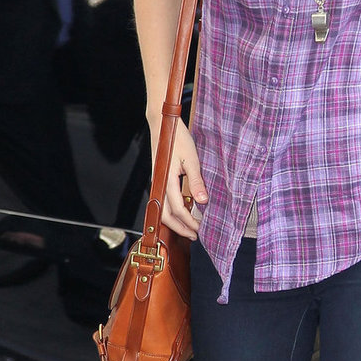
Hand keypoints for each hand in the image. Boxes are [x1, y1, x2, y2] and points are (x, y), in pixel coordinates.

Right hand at [152, 119, 206, 239]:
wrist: (161, 124)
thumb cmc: (176, 138)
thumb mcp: (191, 158)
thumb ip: (196, 181)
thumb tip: (203, 202)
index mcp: (166, 180)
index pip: (177, 209)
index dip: (189, 222)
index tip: (201, 230)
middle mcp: (159, 184)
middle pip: (165, 215)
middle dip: (180, 228)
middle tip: (194, 236)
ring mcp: (157, 182)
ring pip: (163, 210)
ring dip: (176, 221)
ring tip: (190, 227)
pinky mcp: (159, 179)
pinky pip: (164, 201)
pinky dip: (174, 211)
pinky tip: (186, 210)